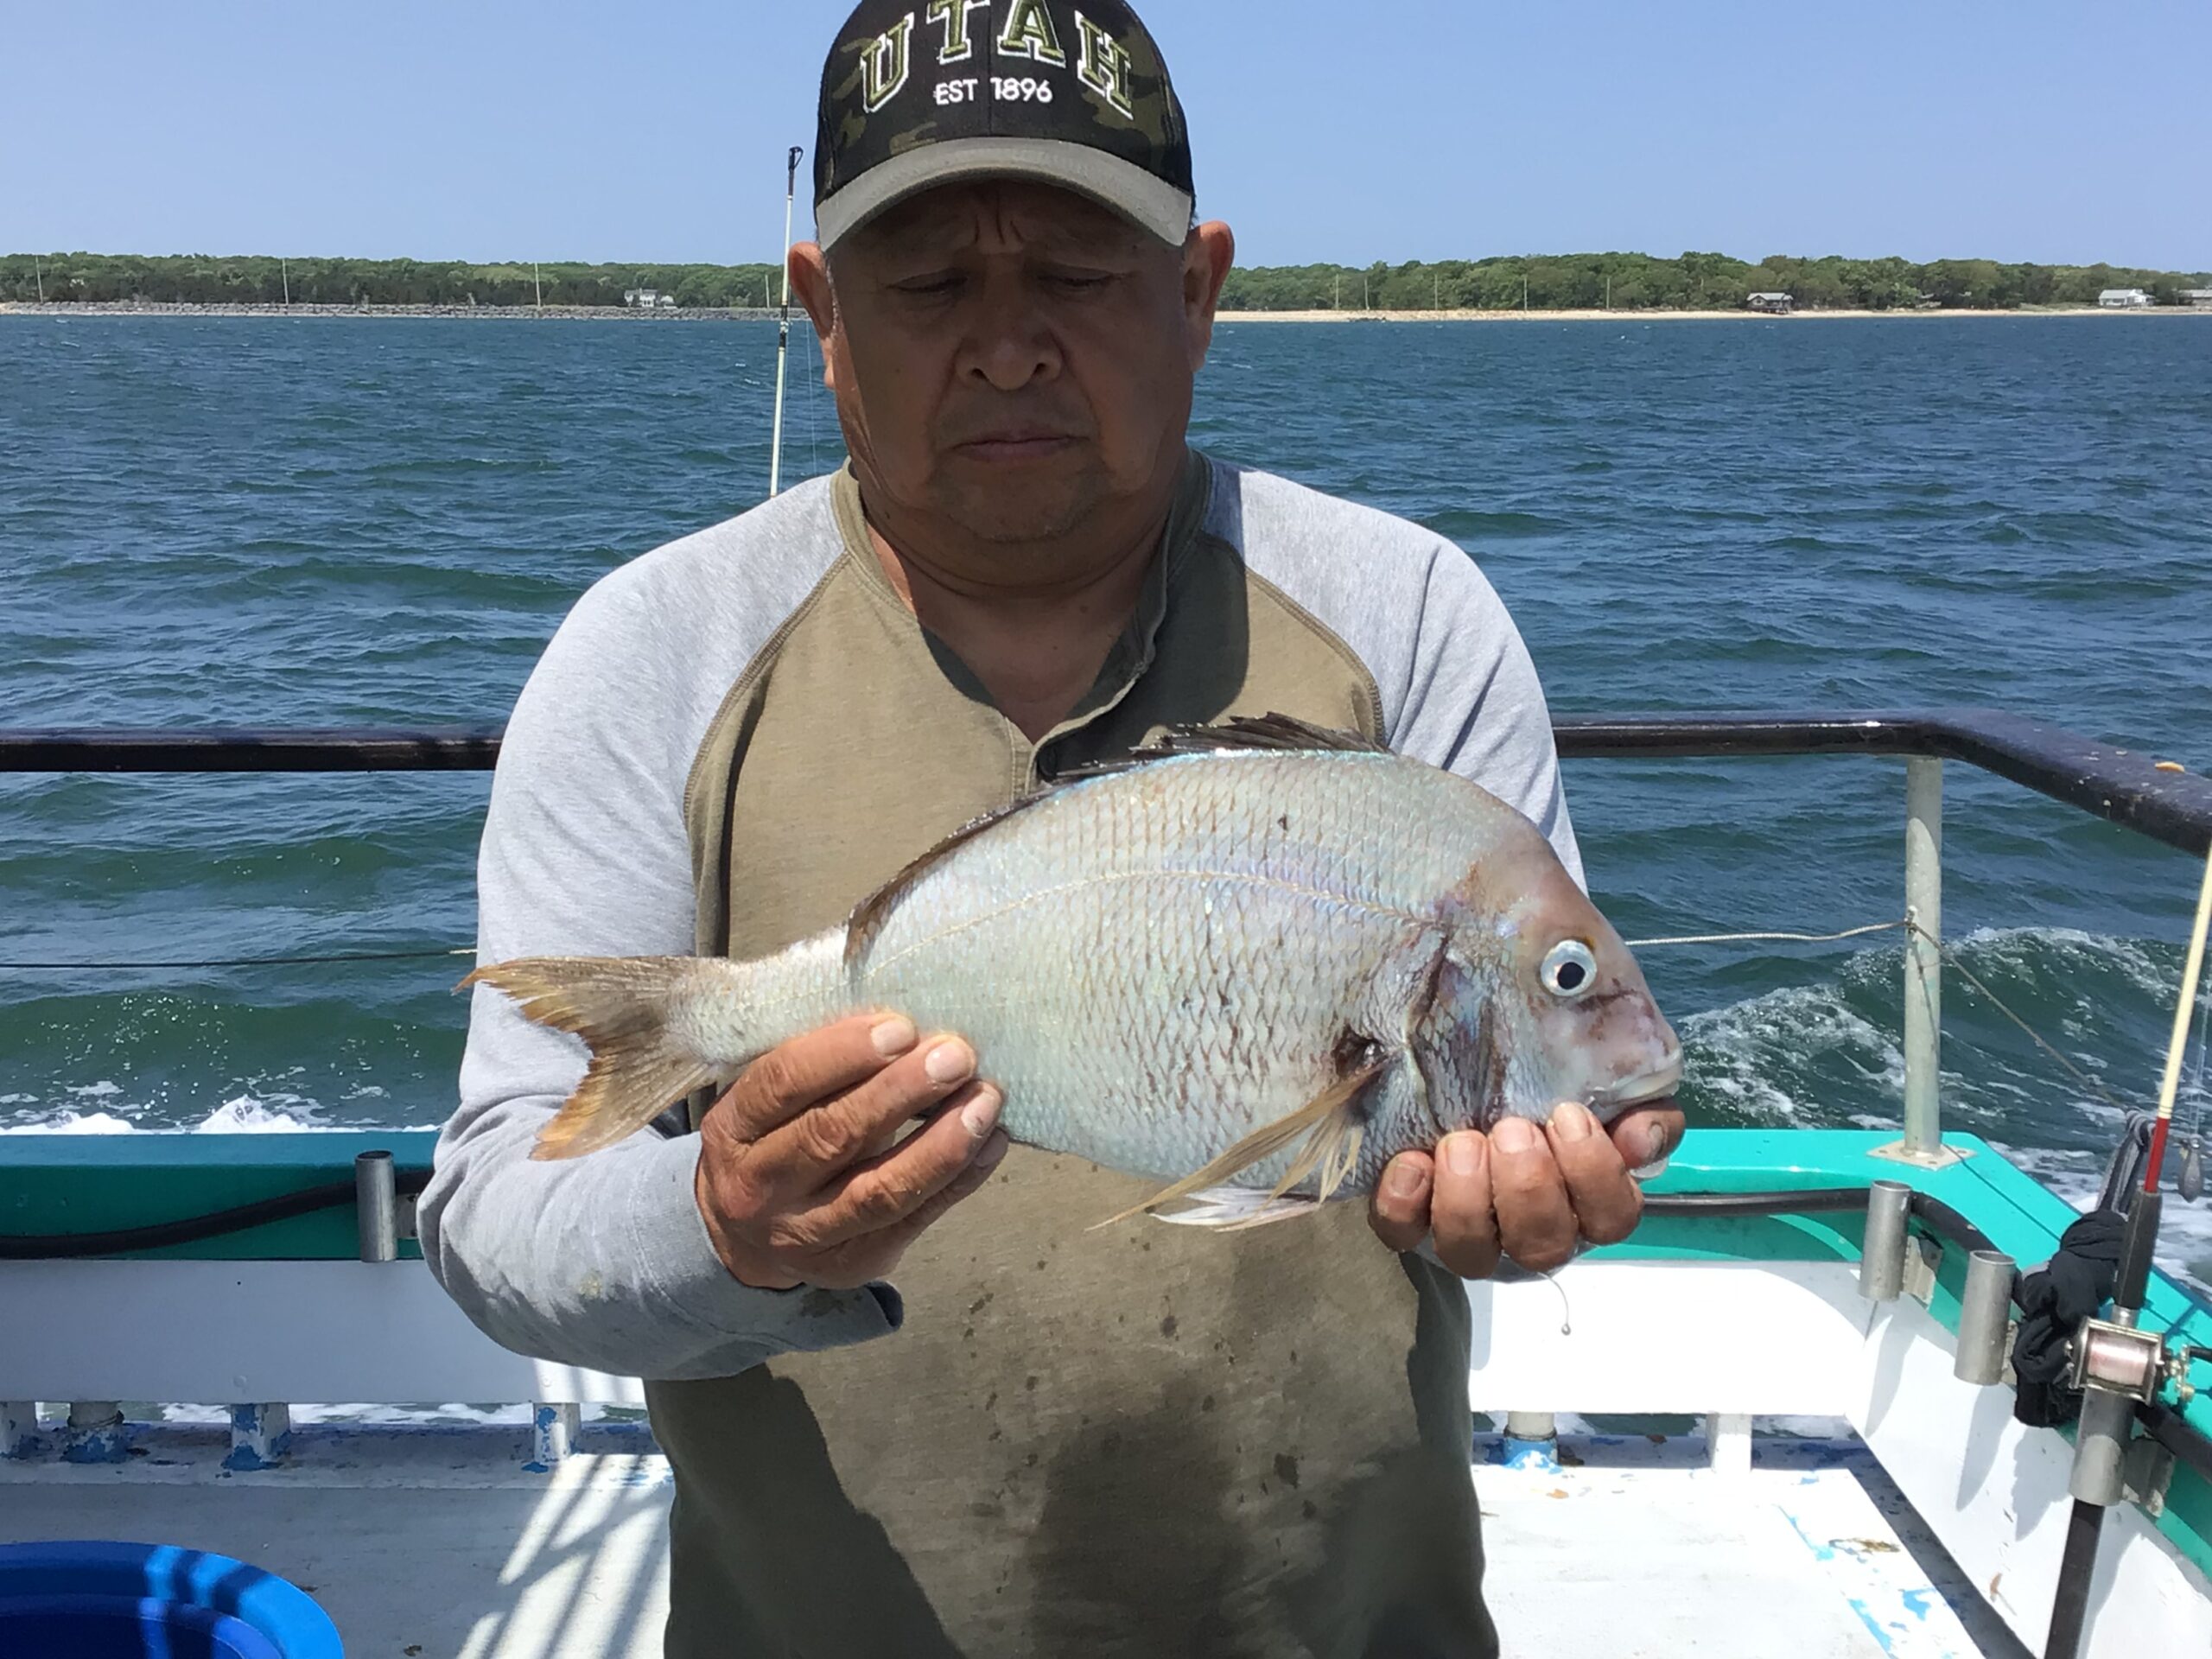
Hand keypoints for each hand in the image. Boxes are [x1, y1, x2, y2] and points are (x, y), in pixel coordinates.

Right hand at [693, 1013, 1008, 1291]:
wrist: (743, 1235)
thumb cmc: (774, 1136)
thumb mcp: (768, 1099)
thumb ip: (817, 1065)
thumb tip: (906, 1021)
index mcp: (732, 1129)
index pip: (782, 1084)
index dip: (842, 1054)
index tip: (901, 1027)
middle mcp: (759, 1187)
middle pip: (833, 1137)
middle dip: (901, 1093)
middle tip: (955, 1056)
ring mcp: (804, 1233)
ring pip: (879, 1191)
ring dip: (941, 1143)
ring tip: (986, 1099)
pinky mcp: (852, 1262)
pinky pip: (913, 1220)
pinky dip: (959, 1180)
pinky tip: (991, 1142)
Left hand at [1366, 1100, 1683, 1277]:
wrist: (1460, 1059)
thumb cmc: (1542, 1078)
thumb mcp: (1600, 1075)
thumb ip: (1637, 1105)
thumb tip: (1637, 1140)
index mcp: (1585, 1198)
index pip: (1612, 1217)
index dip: (1594, 1175)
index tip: (1567, 1116)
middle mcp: (1531, 1230)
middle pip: (1544, 1245)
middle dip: (1529, 1188)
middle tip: (1512, 1129)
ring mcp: (1469, 1234)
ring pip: (1472, 1254)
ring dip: (1468, 1201)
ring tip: (1460, 1143)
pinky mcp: (1410, 1223)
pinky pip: (1402, 1232)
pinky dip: (1403, 1202)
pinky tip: (1411, 1162)